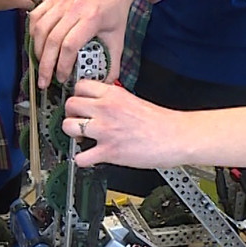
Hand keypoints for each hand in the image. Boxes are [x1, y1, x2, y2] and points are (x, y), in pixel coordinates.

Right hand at [28, 0, 134, 87]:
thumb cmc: (113, 12)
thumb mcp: (118, 39)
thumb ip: (113, 64)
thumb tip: (105, 84)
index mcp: (92, 17)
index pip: (70, 45)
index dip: (63, 65)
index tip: (62, 77)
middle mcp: (74, 7)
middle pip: (52, 40)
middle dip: (46, 65)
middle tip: (45, 80)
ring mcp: (61, 1)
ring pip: (40, 29)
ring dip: (38, 51)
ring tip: (41, 65)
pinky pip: (35, 17)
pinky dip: (33, 34)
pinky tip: (38, 46)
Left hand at [62, 80, 182, 168]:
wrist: (177, 137)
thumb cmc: (161, 121)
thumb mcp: (133, 99)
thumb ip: (113, 100)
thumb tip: (98, 103)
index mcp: (113, 94)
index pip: (80, 86)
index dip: (78, 95)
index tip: (80, 103)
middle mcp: (106, 109)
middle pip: (70, 105)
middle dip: (71, 114)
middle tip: (79, 121)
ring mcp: (106, 130)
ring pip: (68, 127)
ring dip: (72, 135)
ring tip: (83, 138)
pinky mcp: (109, 151)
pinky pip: (80, 157)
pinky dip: (82, 160)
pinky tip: (90, 157)